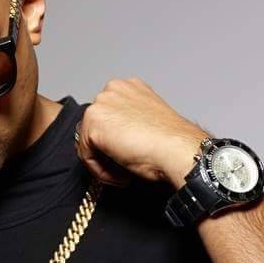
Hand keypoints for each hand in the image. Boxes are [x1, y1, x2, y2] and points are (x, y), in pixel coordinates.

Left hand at [74, 77, 211, 187]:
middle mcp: (113, 89)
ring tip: (124, 172)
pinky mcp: (93, 123)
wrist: (177, 149)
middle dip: (106, 151)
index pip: (107, 117)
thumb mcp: (146, 121)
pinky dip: (100, 170)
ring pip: (88, 142)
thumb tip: (116, 136)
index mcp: (128, 88)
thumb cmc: (170, 141)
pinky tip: (120, 174)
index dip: (114, 141)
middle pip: (94, 128)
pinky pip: (86, 156)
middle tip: (125, 167)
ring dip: (103, 162)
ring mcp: (101, 104)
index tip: (126, 155)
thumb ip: (128, 121)